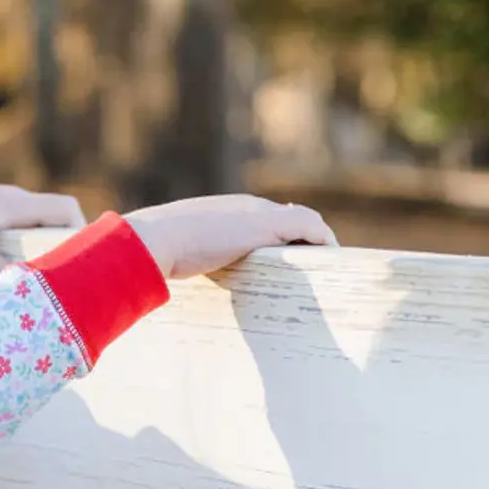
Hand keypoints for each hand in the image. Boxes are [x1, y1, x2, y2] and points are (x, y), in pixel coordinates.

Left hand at [0, 178, 85, 283]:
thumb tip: (18, 291)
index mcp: (17, 205)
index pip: (66, 208)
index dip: (81, 230)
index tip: (80, 258)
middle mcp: (16, 201)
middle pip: (56, 218)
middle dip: (65, 245)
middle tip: (64, 275)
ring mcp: (4, 205)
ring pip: (38, 224)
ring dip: (44, 247)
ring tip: (43, 277)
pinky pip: (21, 228)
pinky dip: (27, 245)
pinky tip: (16, 268)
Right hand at [123, 194, 336, 279]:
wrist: (155, 239)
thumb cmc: (157, 252)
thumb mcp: (175, 255)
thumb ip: (183, 262)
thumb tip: (169, 281)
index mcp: (226, 212)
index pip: (264, 219)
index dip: (281, 237)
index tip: (290, 258)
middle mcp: (247, 207)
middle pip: (289, 219)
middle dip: (304, 241)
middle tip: (317, 267)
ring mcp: (259, 214)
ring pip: (304, 221)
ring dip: (318, 242)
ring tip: (329, 268)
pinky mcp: (268, 226)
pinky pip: (310, 228)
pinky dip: (324, 241)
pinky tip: (333, 260)